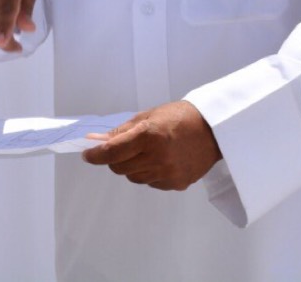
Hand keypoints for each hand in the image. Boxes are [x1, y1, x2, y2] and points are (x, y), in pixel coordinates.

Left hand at [82, 101, 222, 190]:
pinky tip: (161, 160)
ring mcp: (167, 173)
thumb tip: (95, 141)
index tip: (87, 155)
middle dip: (114, 159)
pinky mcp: (176, 184)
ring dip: (132, 166)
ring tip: (147, 152)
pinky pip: (151, 183)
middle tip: (121, 148)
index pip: (111, 152)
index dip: (95, 155)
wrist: (213, 129)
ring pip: (134, 177)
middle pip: (119, 167)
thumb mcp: (146, 117)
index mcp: (148, 136)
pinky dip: (149, 173)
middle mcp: (157, 157)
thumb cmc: (178, 117)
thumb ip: (120, 132)